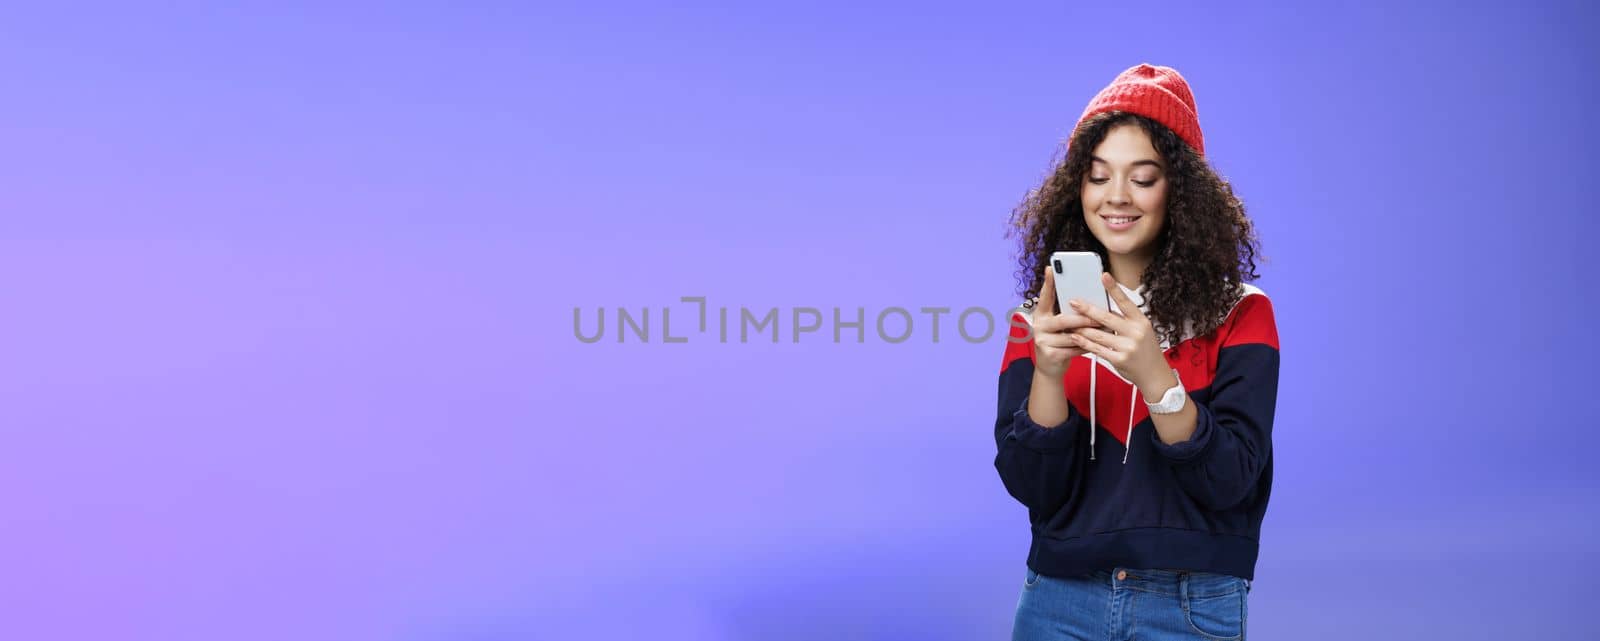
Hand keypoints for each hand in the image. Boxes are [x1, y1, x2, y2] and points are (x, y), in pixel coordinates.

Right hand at [1030, 267, 1103, 379]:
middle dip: (1083, 318)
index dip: (1048, 283)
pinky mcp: (1050, 355)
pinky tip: (1098, 344)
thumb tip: (1085, 299)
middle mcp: (1038, 326)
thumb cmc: (1057, 341)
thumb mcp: (1057, 325)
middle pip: (1063, 320)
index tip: (1052, 268)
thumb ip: (1065, 312)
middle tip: (1099, 315)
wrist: (1049, 366)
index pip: (1044, 296)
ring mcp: (1043, 341)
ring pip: (1071, 336)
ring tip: (1105, 329)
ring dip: (1090, 333)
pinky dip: (1087, 346)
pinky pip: (1073, 349)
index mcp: (1040, 315)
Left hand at [1066, 272, 1169, 390]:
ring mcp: (1128, 347)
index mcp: (1141, 321)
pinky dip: (1084, 342)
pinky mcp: (1119, 360)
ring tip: (1068, 320)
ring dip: (1081, 327)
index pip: (1125, 302)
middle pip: (1106, 317)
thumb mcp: (1142, 330)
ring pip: (1098, 334)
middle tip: (1073, 301)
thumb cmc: (1145, 349)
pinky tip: (1075, 336)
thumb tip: (1103, 307)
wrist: (1155, 374)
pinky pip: (1097, 349)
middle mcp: (1135, 332)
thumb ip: (1125, 320)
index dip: (1114, 288)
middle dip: (1087, 309)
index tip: (1103, 275)